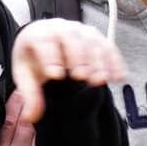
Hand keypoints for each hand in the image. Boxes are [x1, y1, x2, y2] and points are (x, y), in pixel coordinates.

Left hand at [10, 20, 127, 123]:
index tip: (56, 75)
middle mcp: (60, 28)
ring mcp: (79, 30)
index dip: (50, 57)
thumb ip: (31, 96)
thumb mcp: (26, 76)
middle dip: (78, 58)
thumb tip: (31, 117)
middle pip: (71, 38)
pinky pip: (107, 46)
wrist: (45, 45)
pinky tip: (119, 77)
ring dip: (99, 61)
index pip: (43, 41)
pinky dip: (115, 61)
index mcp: (38, 34)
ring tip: (101, 81)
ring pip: (92, 41)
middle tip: (82, 78)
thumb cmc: (35, 59)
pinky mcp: (95, 37)